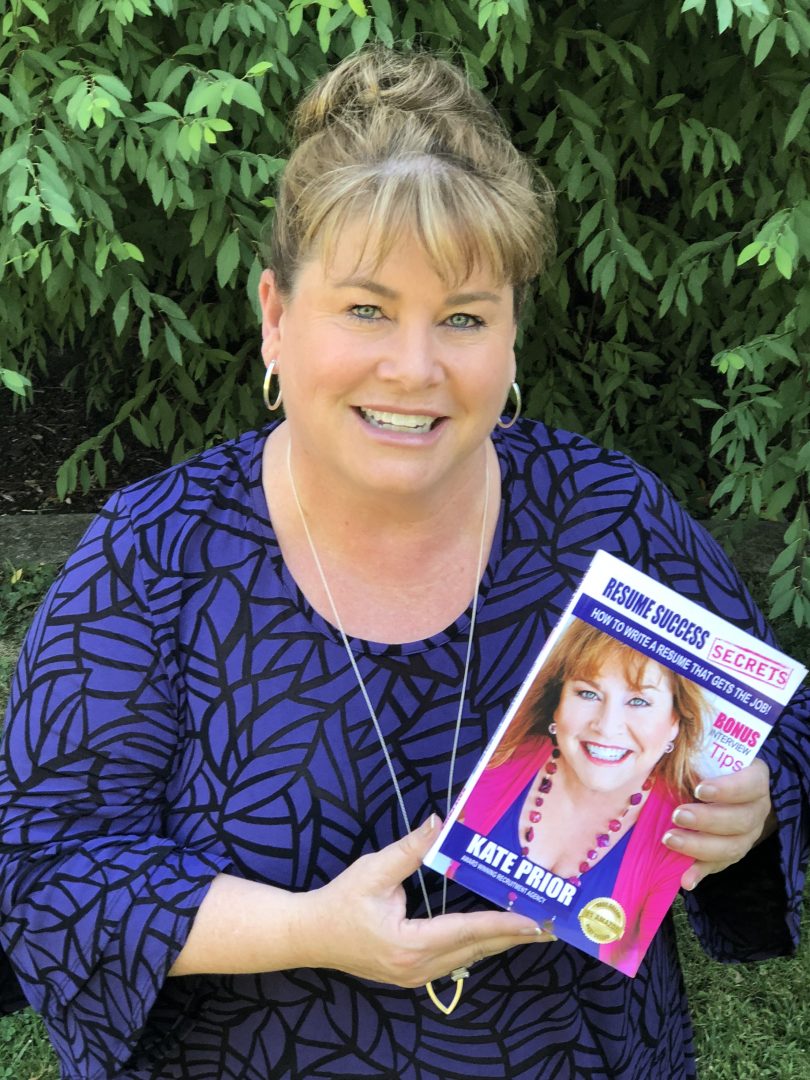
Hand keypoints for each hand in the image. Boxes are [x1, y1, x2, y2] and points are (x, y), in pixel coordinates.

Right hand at [303, 816, 555, 987]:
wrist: (307, 936)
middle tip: (550, 924)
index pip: (468, 932)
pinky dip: (478, 945)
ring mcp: (415, 976)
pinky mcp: (411, 973)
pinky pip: (455, 961)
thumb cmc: (338, 902)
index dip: (503, 924)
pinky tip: (494, 934)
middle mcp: (418, 967)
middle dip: (514, 937)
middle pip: (476, 950)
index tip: (534, 919)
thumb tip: (438, 822)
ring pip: (468, 959)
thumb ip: (409, 849)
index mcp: (410, 944)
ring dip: (499, 942)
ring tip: (531, 927)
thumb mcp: (373, 870)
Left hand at [662, 759, 775, 890]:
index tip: (700, 788)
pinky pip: (719, 866)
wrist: (725, 787)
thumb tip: (662, 751)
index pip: (750, 784)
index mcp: (755, 779)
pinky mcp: (731, 853)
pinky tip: (686, 880)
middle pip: (741, 820)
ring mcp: (747, 835)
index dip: (728, 789)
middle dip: (707, 820)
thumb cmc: (711, 764)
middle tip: (677, 815)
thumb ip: (692, 755)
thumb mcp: (705, 754)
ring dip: (700, 846)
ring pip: (732, 847)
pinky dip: (700, 872)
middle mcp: (757, 809)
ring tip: (670, 840)